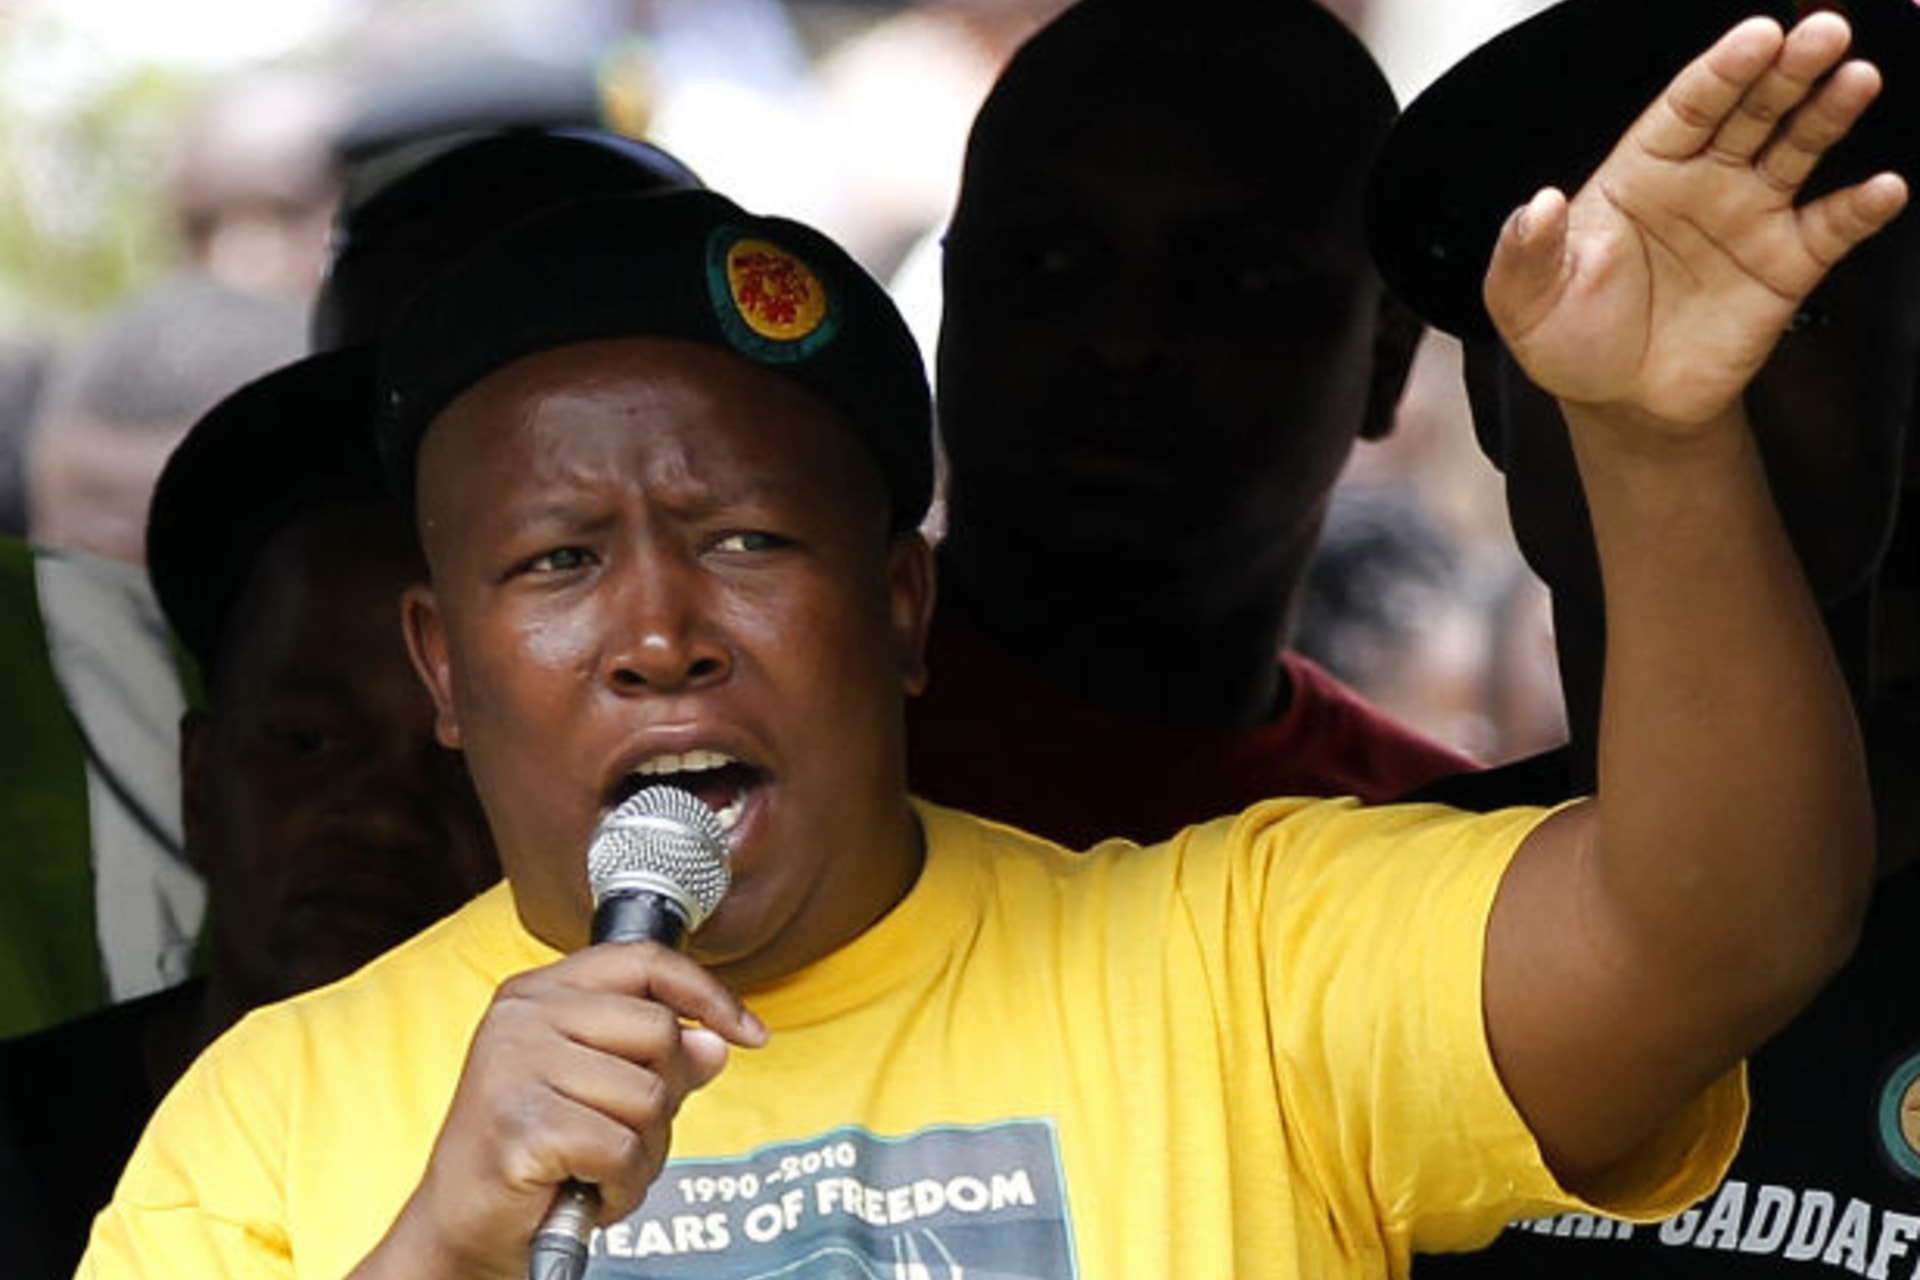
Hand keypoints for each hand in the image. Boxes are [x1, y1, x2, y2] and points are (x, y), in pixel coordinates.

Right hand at [360, 943, 765, 1279]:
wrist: (463, 1228)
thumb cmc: (534, 1154)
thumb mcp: (602, 1090)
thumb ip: (659, 1058)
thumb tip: (718, 1039)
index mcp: (539, 992)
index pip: (645, 961)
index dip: (707, 993)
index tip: (746, 1032)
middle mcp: (522, 1017)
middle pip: (660, 1032)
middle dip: (665, 1095)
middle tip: (622, 1131)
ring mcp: (515, 1067)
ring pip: (649, 1096)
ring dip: (642, 1150)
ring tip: (598, 1165)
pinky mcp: (522, 1126)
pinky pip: (622, 1149)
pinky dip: (621, 1186)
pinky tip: (588, 1189)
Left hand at [1485, 12, 1907, 431]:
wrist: (1618, 405)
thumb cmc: (1569, 339)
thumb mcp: (1524, 299)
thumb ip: (1525, 250)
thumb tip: (1538, 204)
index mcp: (1639, 172)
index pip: (1686, 106)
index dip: (1721, 70)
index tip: (1756, 37)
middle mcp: (1701, 181)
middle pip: (1750, 111)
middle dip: (1786, 70)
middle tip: (1822, 32)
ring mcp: (1749, 217)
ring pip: (1796, 149)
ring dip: (1829, 113)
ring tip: (1857, 78)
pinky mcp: (1786, 266)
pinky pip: (1830, 228)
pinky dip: (1860, 208)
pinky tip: (1883, 188)